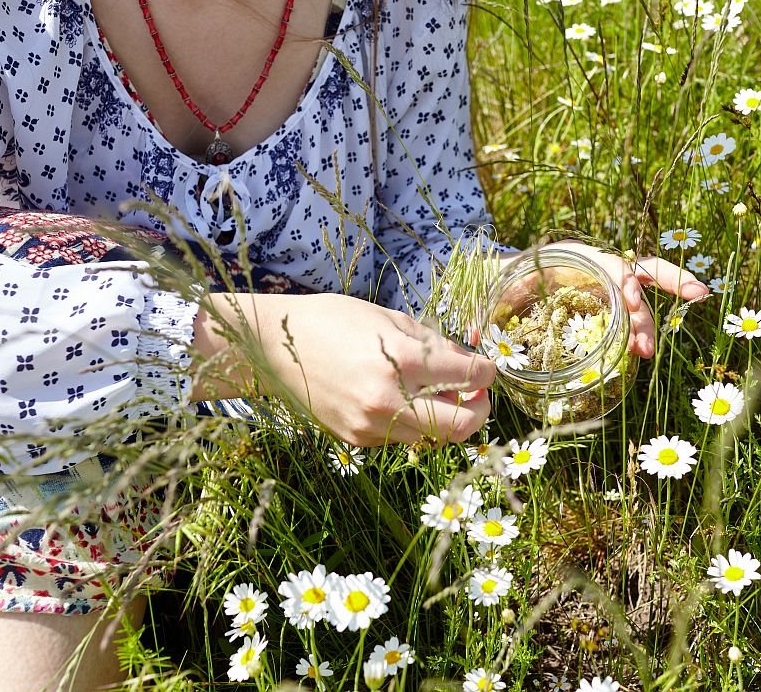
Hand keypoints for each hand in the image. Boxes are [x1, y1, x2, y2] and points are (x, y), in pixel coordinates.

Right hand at [194, 293, 496, 445]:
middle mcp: (391, 400)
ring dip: (447, 418)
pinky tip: (404, 401)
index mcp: (404, 361)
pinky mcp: (357, 440)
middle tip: (475, 394)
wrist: (273, 346)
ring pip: (435, 437)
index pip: (472, 378)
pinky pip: (404, 438)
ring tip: (439, 395)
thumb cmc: (333, 320)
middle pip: (464, 426)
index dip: (487, 370)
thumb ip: (436, 344)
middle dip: (480, 409)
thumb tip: (472, 362)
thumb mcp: (391, 319)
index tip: (485, 365)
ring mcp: (373, 426)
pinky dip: (415, 423)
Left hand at [501, 241, 709, 358]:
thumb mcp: (492, 286)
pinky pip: (625, 320)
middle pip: (640, 270)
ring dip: (647, 325)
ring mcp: (601, 290)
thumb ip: (485, 306)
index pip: (610, 262)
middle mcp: (593, 269)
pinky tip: (639, 354)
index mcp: (571, 257)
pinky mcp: (600, 311)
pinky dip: (636, 334)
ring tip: (646, 352)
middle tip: (693, 294)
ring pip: (638, 299)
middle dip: (670, 279)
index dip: (625, 279)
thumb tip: (472, 334)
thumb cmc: (499, 279)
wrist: (498, 282)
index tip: (631, 301)